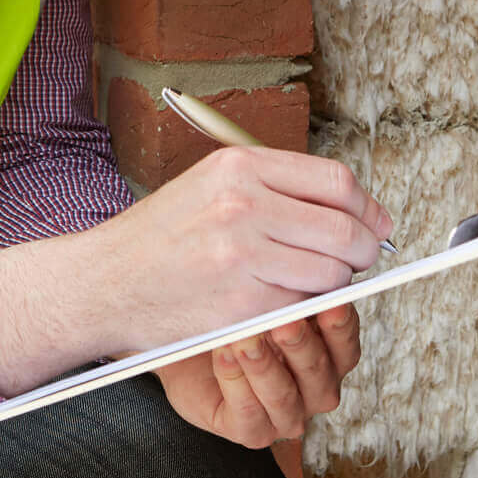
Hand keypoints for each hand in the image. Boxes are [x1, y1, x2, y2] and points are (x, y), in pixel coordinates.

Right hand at [0, 149, 389, 396]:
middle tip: (360, 261)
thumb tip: (347, 207)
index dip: (366, 208)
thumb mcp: (211, 185)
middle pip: (342, 229)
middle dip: (362, 250)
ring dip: (333, 284)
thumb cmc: (158, 237)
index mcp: (239, 166)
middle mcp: (243, 204)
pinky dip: (301, 310)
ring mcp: (242, 256)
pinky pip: (299, 308)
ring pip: (330, 273)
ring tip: (310, 283)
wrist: (102, 283)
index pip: (335, 181)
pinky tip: (280, 304)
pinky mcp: (239, 304)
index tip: (376, 225)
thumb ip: (275, 188)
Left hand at [158, 304, 361, 446]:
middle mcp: (313, 390)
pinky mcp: (252, 432)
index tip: (332, 303)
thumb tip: (306, 268)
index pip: (346, 345)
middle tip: (285, 322)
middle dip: (301, 346)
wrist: (189, 344)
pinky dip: (235, 382)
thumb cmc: (235, 318)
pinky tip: (222, 354)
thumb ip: (291, 292)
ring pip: (284, 397)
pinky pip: (248, 413)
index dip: (341, 327)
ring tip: (245, 339)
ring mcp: (285, 415)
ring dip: (264, 366)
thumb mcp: (266, 298)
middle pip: (319, 373)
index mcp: (329, 357)